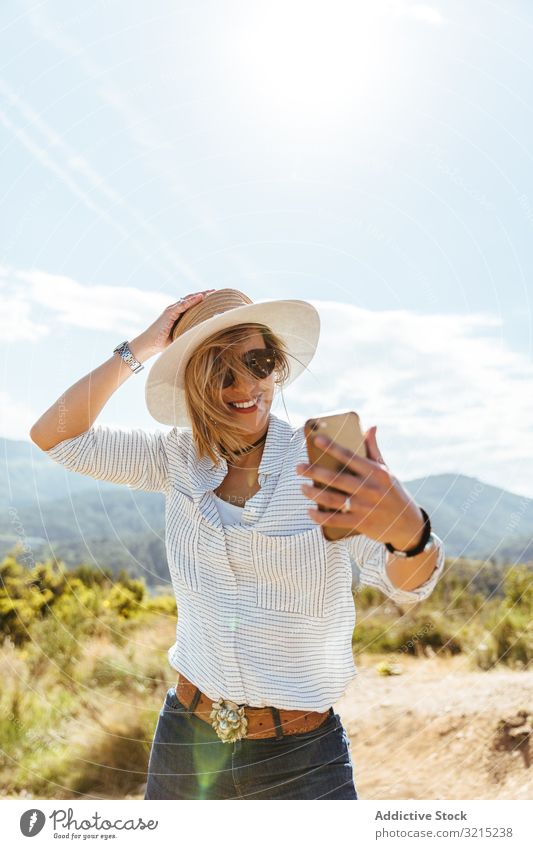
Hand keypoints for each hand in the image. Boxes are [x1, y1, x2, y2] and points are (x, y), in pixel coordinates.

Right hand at [131, 289, 216, 358]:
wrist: (149, 344)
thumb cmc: (163, 342)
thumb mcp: (180, 336)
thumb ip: (189, 333)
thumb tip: (204, 338)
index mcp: (178, 315)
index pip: (192, 304)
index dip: (203, 300)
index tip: (215, 297)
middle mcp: (175, 310)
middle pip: (192, 299)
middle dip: (204, 294)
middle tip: (217, 292)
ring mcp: (172, 310)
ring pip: (188, 299)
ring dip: (200, 295)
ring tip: (211, 292)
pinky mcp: (169, 313)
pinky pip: (182, 305)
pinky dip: (191, 301)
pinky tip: (200, 297)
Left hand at [295, 425, 424, 549]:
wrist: (408, 524)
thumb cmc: (394, 493)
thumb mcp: (387, 471)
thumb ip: (374, 450)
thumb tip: (371, 426)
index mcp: (375, 473)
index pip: (349, 456)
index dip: (332, 447)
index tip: (316, 439)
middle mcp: (369, 488)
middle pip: (336, 478)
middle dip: (314, 472)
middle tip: (298, 468)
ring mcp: (364, 507)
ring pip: (332, 499)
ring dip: (313, 493)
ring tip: (302, 488)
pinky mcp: (360, 523)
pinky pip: (335, 519)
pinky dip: (320, 516)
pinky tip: (310, 511)